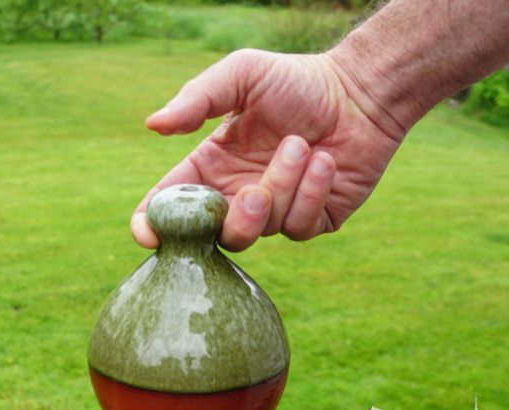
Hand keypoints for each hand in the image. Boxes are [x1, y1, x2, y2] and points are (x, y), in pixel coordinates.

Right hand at [131, 49, 404, 251]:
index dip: (152, 226)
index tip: (147, 234)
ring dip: (284, 186)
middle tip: (254, 192)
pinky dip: (312, 193)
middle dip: (235, 219)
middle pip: (217, 236)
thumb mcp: (243, 75)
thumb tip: (153, 125)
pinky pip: (299, 228)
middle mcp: (238, 197)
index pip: (170, 207)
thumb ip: (198, 98)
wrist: (361, 92)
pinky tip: (326, 163)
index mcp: (212, 168)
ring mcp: (274, 215)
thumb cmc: (299, 81)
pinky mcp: (310, 223)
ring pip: (262, 230)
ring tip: (304, 146)